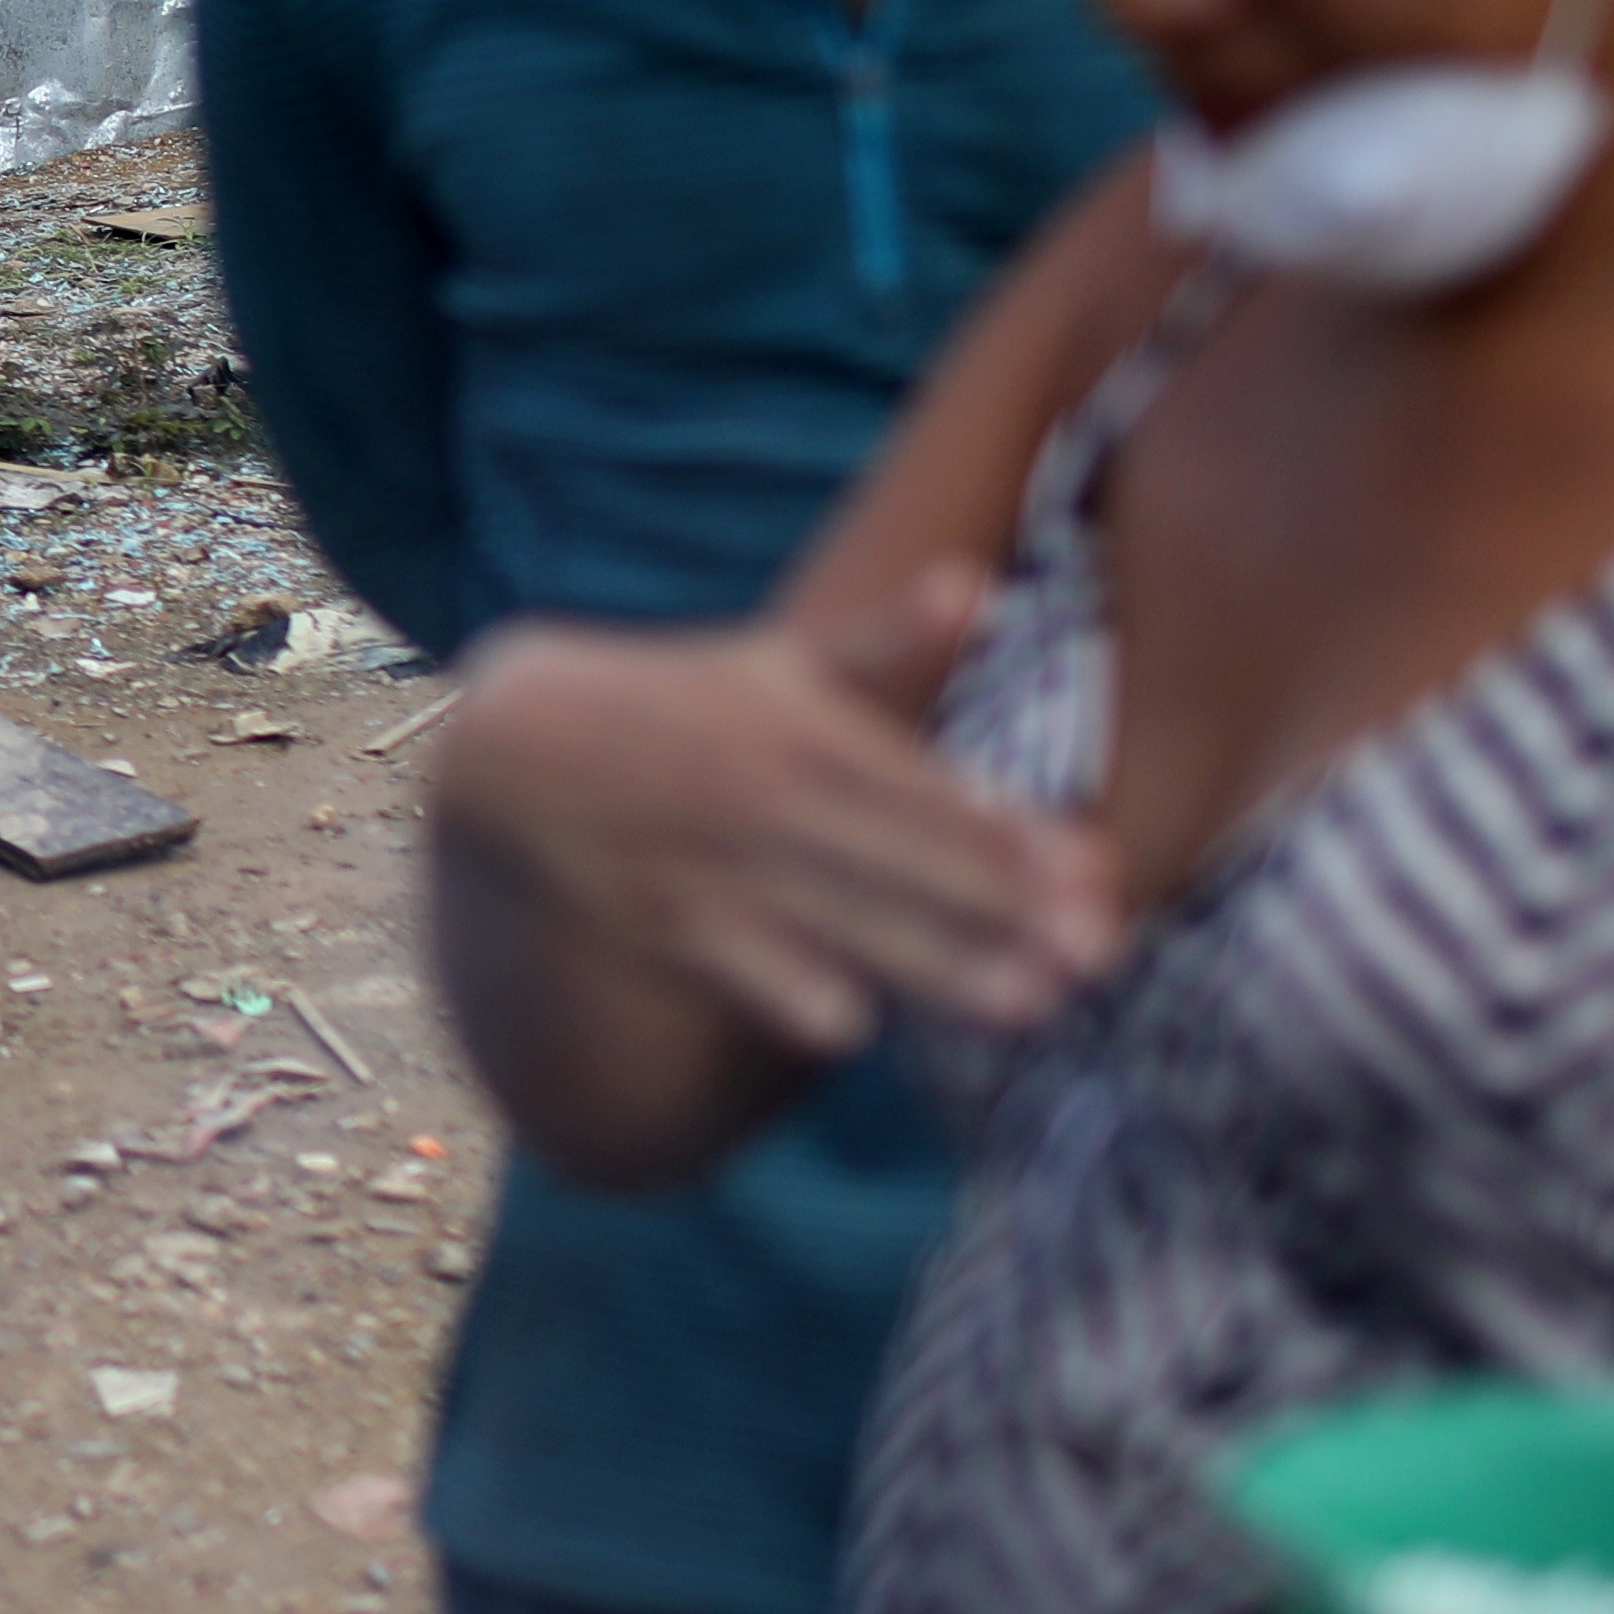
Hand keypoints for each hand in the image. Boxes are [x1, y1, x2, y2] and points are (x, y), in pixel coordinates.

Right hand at [435, 567, 1121, 1078]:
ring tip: (1028, 1008)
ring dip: (940, 970)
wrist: (513, 746)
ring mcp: (719, 866)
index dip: (1017, 836)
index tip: (1100, 872)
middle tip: (1097, 957)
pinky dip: (793, 996)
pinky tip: (851, 1028)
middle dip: (1007, 911)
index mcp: (807, 729)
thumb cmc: (674, 703)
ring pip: (847, 926)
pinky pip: (743, 971)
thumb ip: (883, 644)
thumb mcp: (772, 662)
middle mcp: (771, 796)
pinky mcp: (666, 926)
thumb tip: (977, 585)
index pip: (932, 790)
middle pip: (909, 863)